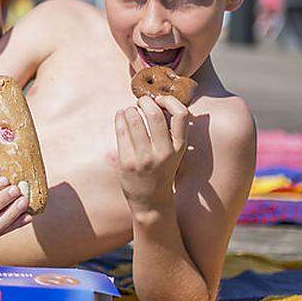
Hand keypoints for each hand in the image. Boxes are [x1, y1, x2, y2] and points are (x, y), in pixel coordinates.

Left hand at [114, 94, 190, 209]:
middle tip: (141, 102)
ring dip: (130, 109)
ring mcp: (144, 158)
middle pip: (154, 114)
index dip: (169, 101)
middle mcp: (163, 153)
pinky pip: (121, 131)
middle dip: (145, 101)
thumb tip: (163, 100)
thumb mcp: (175, 152)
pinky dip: (119, 117)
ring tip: (129, 111)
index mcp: (179, 147)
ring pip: (134, 119)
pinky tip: (120, 116)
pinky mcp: (126, 162)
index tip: (160, 100)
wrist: (151, 200)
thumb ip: (171, 129)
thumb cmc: (162, 168)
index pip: (182, 114)